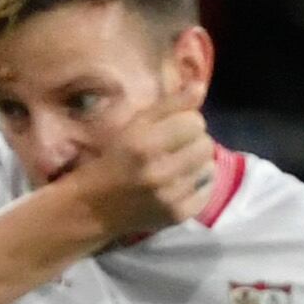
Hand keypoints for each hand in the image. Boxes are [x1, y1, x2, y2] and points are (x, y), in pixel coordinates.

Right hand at [59, 105, 217, 239]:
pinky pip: (208, 191)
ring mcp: (170, 197)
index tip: (175, 127)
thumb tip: (201, 87)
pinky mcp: (178, 215)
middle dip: (194, 142)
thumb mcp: (134, 125)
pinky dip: (199, 185)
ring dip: (197, 164)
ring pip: (210, 167)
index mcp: (144, 142)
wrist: (93, 207)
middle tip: (178, 147)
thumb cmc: (114, 158)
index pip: (195, 121)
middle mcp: (159, 170)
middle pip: (206, 144)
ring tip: (179, 166)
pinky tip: (182, 183)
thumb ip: (169, 105)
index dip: (187, 121)